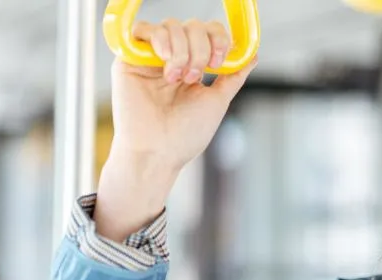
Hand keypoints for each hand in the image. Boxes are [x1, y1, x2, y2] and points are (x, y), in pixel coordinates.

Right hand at [97, 19, 256, 239]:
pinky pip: (143, 29)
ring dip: (182, 49)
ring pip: (171, 25)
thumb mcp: (217, 100)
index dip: (217, 38)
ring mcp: (150, 58)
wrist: (158, 153)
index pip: (207, 33)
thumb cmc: (184, 135)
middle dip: (201, 48)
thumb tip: (252, 55)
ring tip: (177, 77)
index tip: (218, 62)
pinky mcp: (129, 59)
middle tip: (195, 77)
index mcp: (192, 66)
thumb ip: (233, 76)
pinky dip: (159, 38)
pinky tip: (165, 60)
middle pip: (192, 26)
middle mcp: (171, 59)